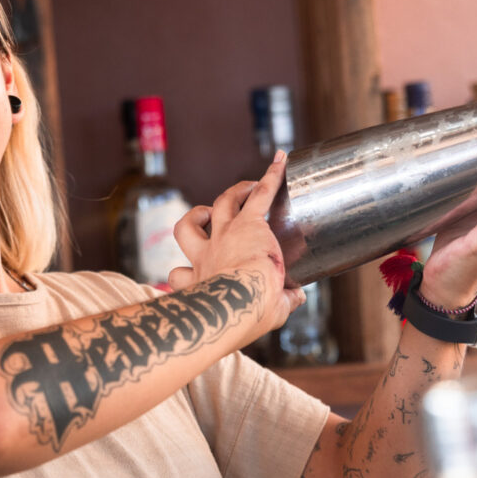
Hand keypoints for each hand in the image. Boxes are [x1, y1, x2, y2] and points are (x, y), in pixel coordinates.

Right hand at [167, 152, 305, 333]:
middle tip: (209, 216)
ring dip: (230, 194)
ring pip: (217, 205)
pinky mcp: (248, 223)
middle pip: (186, 228)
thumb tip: (298, 297)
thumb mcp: (263, 315)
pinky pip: (259, 195)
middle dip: (195, 219)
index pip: (179, 275)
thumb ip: (281, 303)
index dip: (181, 272)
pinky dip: (271, 178)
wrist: (247, 299)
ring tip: (245, 188)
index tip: (189, 272)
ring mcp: (225, 236)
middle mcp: (206, 256)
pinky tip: (281, 162)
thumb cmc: (247, 315)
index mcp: (202, 281)